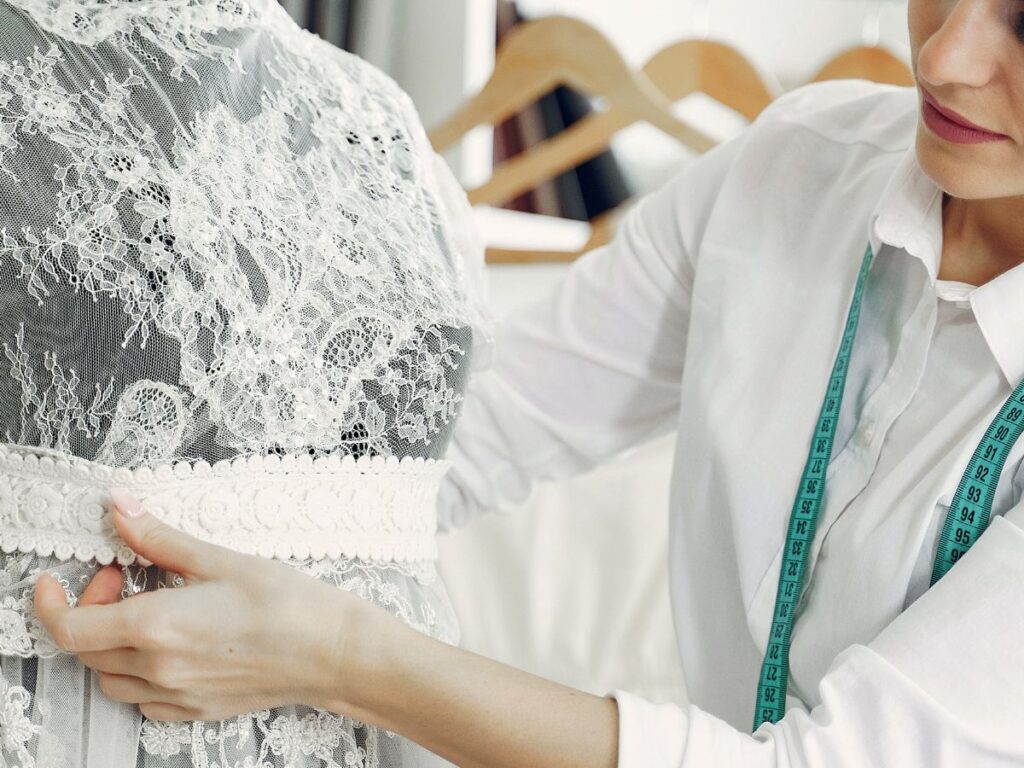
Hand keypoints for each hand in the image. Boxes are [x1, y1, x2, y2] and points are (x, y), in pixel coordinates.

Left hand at [33, 488, 359, 721]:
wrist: (333, 651)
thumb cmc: (288, 604)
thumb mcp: (221, 558)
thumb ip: (160, 537)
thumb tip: (121, 508)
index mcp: (157, 626)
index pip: (70, 626)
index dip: (49, 602)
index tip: (54, 580)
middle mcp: (158, 668)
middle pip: (86, 648)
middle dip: (90, 608)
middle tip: (123, 575)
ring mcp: (176, 694)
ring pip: (109, 676)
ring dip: (110, 642)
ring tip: (147, 609)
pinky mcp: (196, 709)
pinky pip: (142, 698)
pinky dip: (137, 671)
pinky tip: (169, 645)